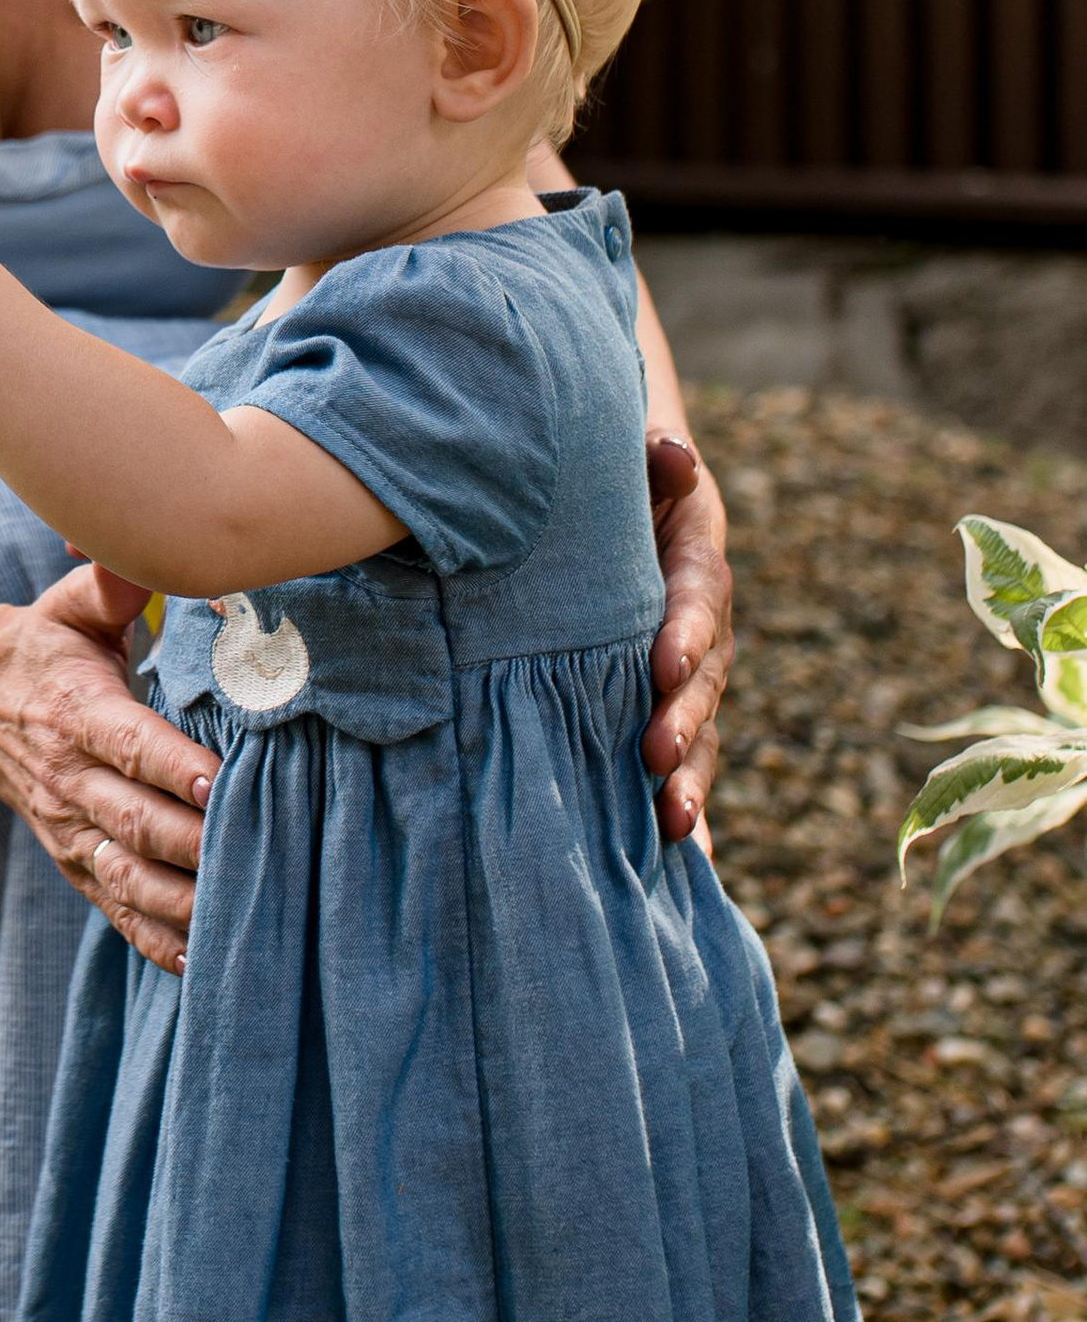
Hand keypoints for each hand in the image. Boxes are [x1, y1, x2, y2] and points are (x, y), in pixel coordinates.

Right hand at [0, 561, 219, 971]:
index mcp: (78, 714)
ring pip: (127, 877)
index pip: (131, 746)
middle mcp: (71, 781)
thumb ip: (109, 582)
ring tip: (239, 917)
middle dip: (194, 845)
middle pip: (135, 823)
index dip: (174, 766)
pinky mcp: (73, 862)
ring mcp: (70, 830)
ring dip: (181, 902)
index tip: (220, 782)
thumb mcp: (68, 606)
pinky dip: (155, 940)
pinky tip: (202, 959)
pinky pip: (115, 910)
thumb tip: (145, 552)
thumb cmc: (39, 649)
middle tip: (253, 857)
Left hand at [644, 431, 731, 846]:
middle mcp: (702, 626)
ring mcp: (690, 675)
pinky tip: (688, 869)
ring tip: (675, 827)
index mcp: (695, 560)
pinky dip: (686, 813)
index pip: (695, 598)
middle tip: (658, 762)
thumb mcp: (633, 457)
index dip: (684, 632)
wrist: (618, 496)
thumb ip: (652, 460)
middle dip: (684, 724)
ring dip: (690, 780)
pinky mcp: (667, 709)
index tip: (663, 667)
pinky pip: (681, 765)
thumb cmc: (617, 474)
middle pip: (704, 680)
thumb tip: (670, 452)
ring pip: (700, 732)